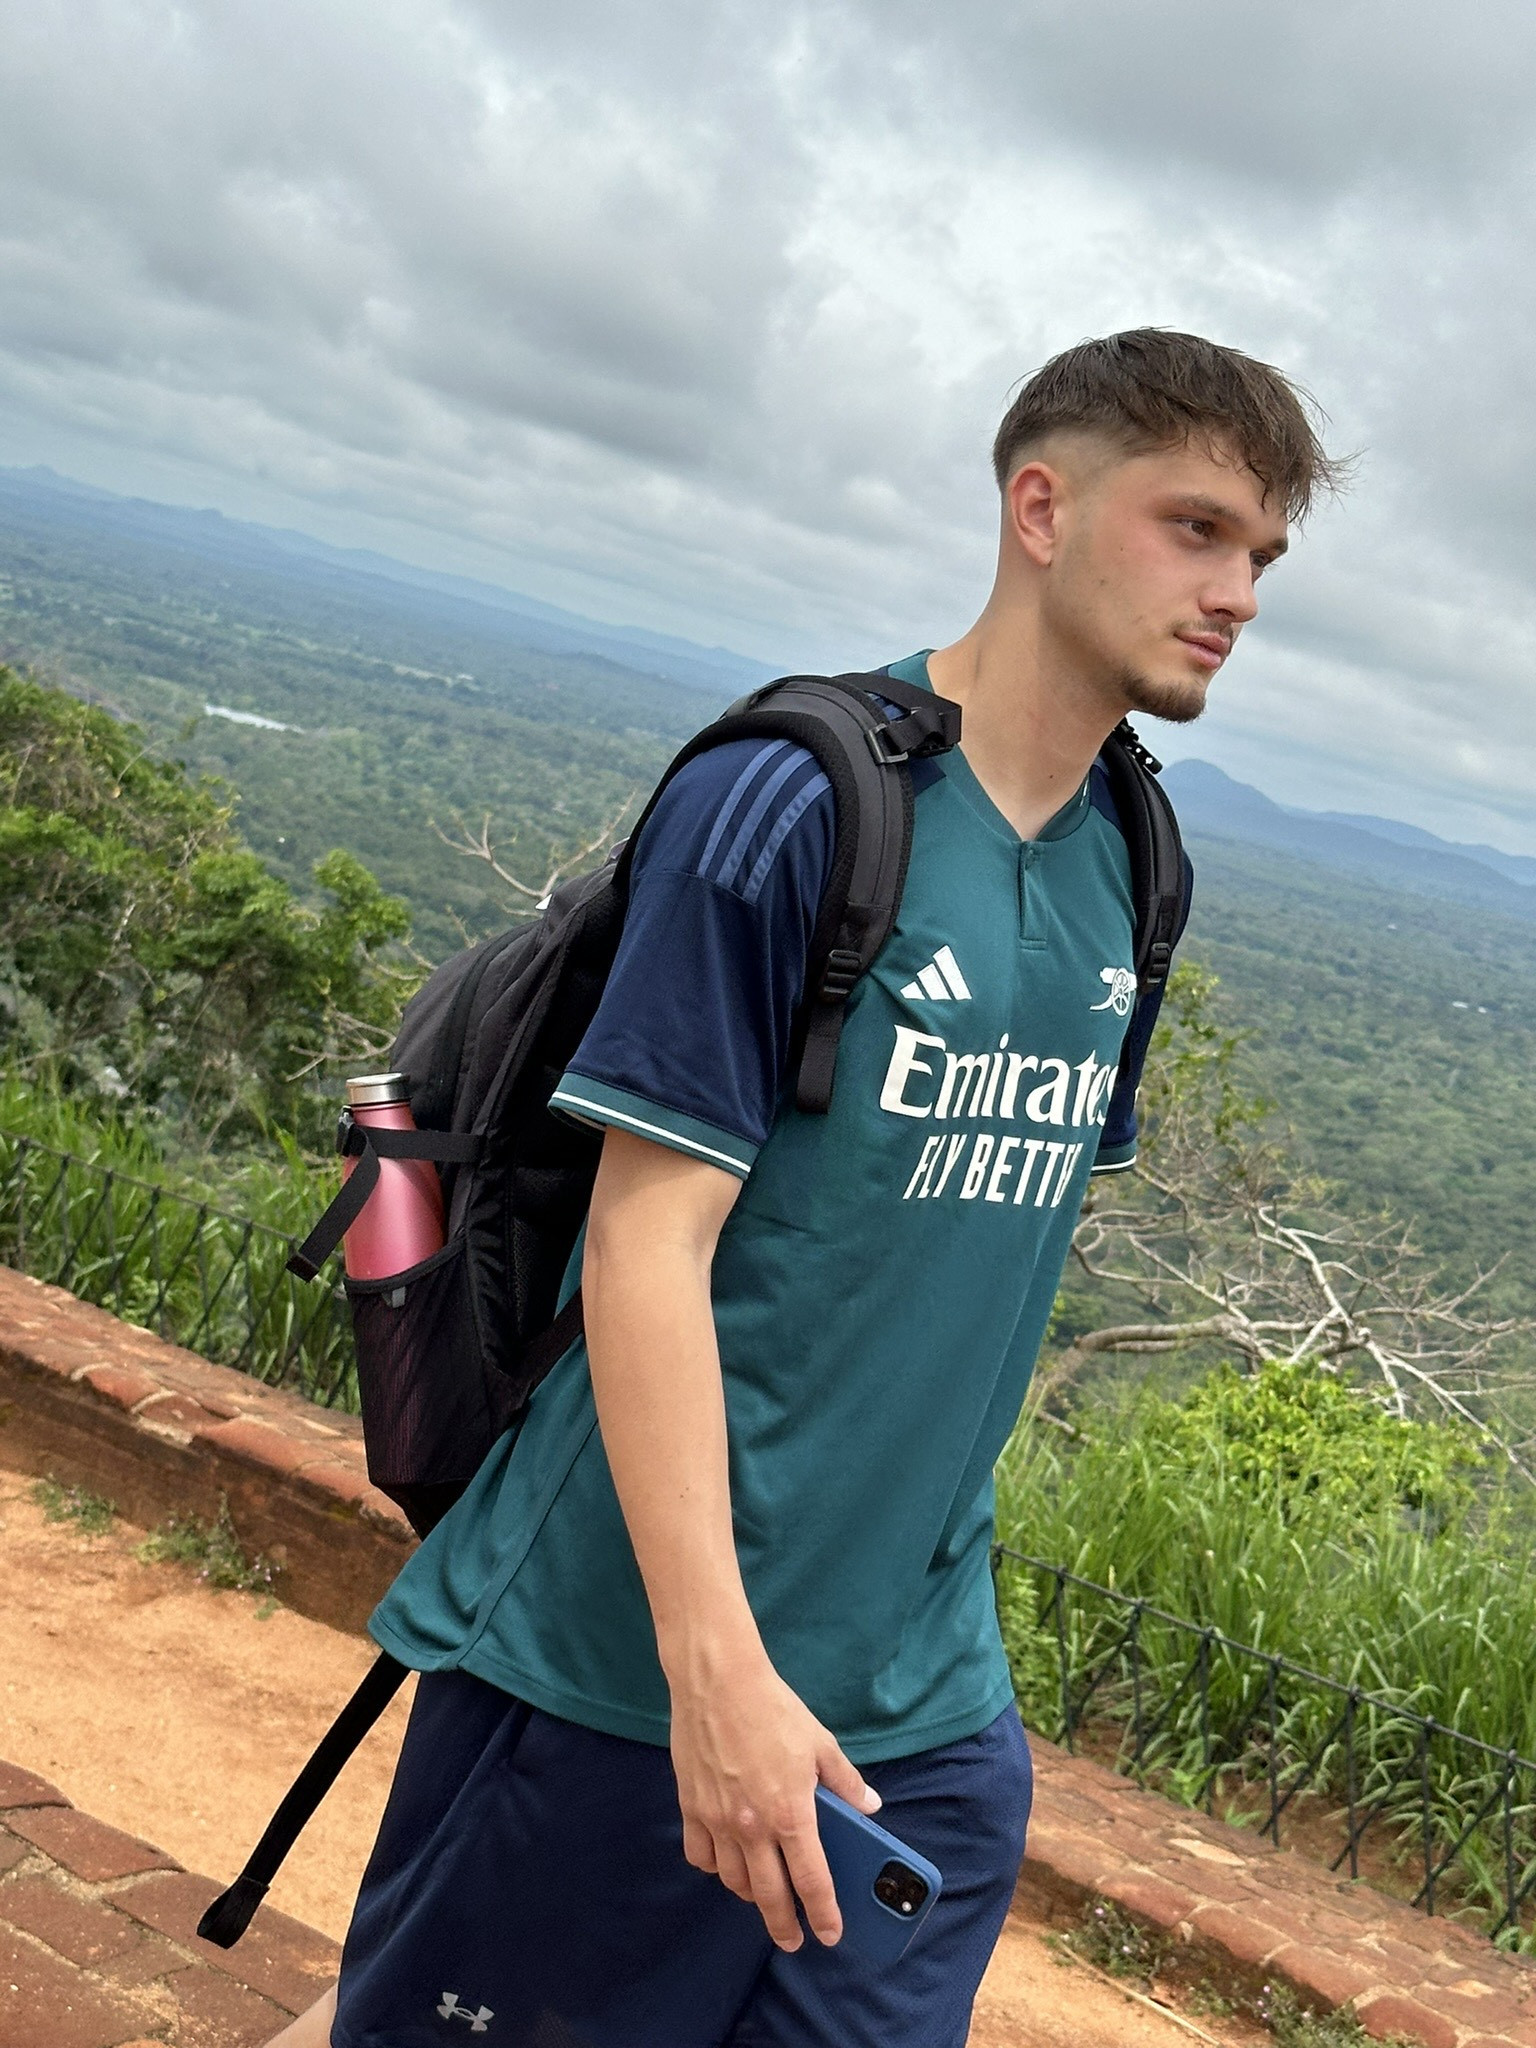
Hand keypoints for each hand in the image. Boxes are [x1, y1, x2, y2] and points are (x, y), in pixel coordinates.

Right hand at [667, 1632, 881, 1951]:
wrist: (718, 1681)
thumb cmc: (773, 1709)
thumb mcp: (820, 1743)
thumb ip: (845, 1781)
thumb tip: (870, 1806)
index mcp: (791, 1813)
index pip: (811, 1880)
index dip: (823, 1913)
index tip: (830, 1934)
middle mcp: (752, 1827)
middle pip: (768, 1895)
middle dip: (783, 1925)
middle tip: (792, 1940)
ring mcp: (718, 1820)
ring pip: (732, 1880)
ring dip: (750, 1894)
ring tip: (762, 1894)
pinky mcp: (691, 1807)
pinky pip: (700, 1855)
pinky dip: (713, 1866)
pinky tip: (724, 1861)